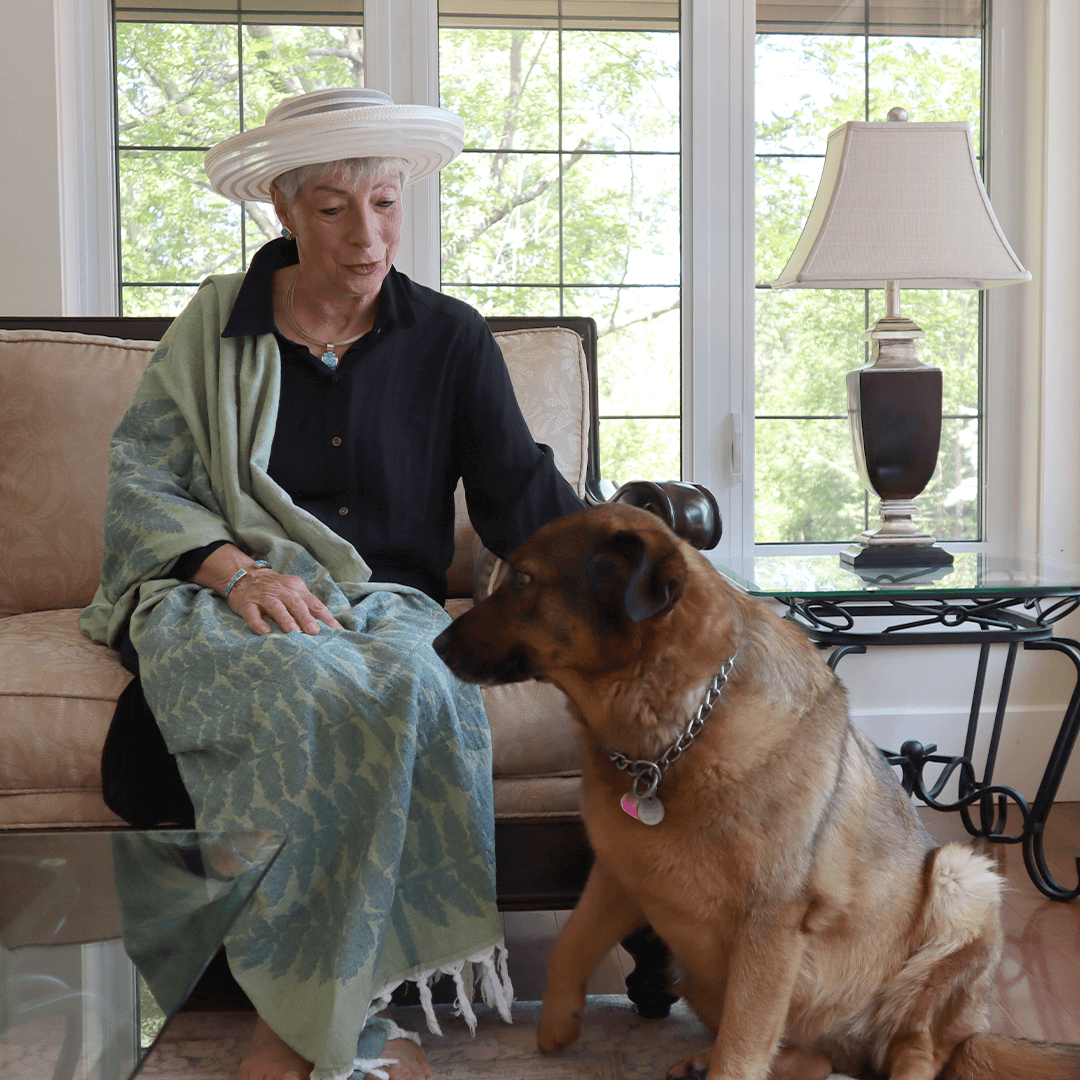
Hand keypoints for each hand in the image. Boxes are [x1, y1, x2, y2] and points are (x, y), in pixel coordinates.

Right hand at [228, 567, 343, 636]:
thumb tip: (329, 626)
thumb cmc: (275, 589)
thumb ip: (308, 607)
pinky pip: (252, 613)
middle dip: (306, 618)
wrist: (244, 575)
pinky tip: (264, 632)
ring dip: (285, 618)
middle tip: (314, 632)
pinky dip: (258, 623)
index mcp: (297, 589)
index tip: (337, 632)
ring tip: (293, 631)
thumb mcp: (293, 592)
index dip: (326, 618)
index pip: (314, 604)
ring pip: (276, 606)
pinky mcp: (247, 604)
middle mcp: (282, 591)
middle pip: (296, 604)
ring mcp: (263, 597)